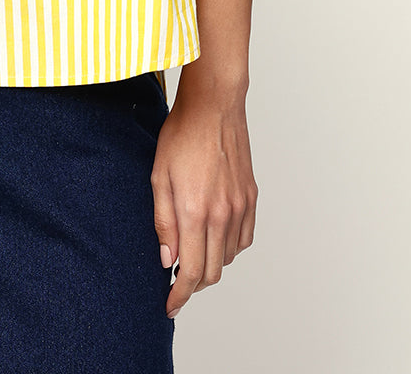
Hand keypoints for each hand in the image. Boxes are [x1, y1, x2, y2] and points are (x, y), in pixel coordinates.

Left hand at [150, 86, 257, 318]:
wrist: (213, 106)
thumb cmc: (181, 135)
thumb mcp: (159, 177)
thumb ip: (163, 222)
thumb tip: (167, 259)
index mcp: (195, 211)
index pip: (191, 272)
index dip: (179, 295)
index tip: (170, 305)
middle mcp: (222, 214)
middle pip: (213, 272)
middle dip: (193, 284)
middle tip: (176, 279)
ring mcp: (240, 206)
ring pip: (229, 257)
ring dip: (211, 263)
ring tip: (193, 252)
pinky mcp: (251, 197)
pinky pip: (244, 239)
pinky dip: (230, 247)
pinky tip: (215, 237)